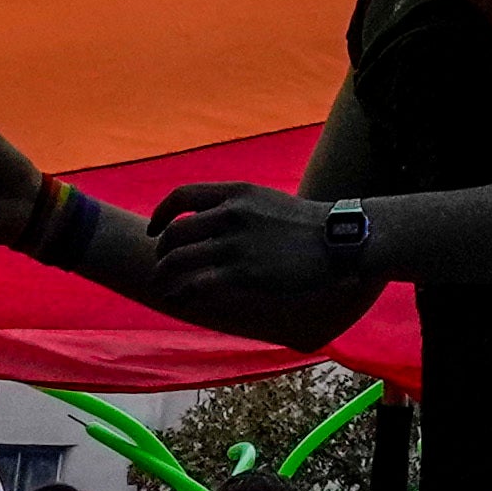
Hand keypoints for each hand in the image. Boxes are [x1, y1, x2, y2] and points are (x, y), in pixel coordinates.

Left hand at [144, 181, 357, 320]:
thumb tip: (212, 220)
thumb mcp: (266, 201)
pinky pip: (197, 283)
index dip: (161, 214)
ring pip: (179, 259)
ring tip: (162, 284)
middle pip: (175, 231)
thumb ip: (236, 207)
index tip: (154, 230)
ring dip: (164, 274)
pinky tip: (177, 298)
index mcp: (235, 192)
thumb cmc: (305, 225)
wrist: (337, 240)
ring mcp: (236, 244)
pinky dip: (180, 292)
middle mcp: (230, 214)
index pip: (182, 196)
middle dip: (161, 251)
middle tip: (161, 263)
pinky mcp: (243, 272)